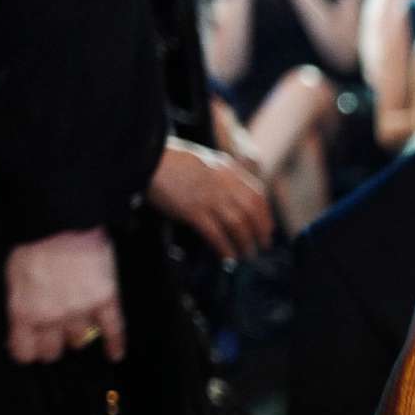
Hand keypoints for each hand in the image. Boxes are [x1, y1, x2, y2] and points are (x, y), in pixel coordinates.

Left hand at [4, 228, 124, 363]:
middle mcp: (53, 316)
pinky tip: (114, 353)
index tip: (29, 350)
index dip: (26, 352)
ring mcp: (81, 310)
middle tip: (52, 339)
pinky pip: (113, 329)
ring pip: (80, 339)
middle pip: (53, 350)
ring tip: (75, 329)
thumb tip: (19, 328)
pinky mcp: (104, 300)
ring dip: (76, 336)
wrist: (62, 222)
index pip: (24, 351)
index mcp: (25, 311)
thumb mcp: (13, 276)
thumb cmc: (35, 243)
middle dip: (51, 346)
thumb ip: (17, 304)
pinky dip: (115, 343)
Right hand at [149, 138, 274, 258]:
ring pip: (237, 225)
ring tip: (247, 255)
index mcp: (228, 171)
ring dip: (245, 243)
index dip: (265, 215)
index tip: (268, 229)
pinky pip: (216, 234)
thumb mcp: (206, 162)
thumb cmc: (172, 161)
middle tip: (262, 246)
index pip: (257, 195)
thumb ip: (223, 177)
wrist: (147, 158)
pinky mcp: (192, 211)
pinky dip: (225, 247)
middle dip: (260, 232)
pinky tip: (228, 257)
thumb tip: (235, 198)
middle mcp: (223, 184)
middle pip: (251, 212)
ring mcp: (208, 198)